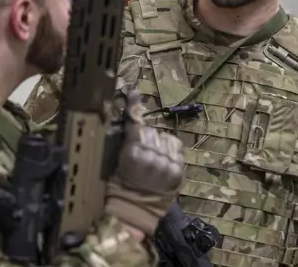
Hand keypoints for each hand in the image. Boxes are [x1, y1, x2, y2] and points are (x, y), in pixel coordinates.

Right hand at [105, 89, 184, 235]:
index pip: (135, 125)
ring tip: (154, 157)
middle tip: (142, 151)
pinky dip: (171, 150)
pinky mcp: (177, 170)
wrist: (137, 207)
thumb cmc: (124, 182)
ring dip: (160, 143)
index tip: (134, 91)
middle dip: (147, 137)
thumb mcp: (119, 160)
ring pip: (165, 137)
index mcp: (131, 154)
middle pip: (151, 130)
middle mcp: (150, 157)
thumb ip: (127, 139)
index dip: (134, 107)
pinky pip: (177, 147)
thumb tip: (131, 113)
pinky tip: (164, 159)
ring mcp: (165, 163)